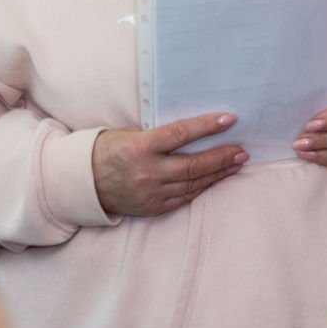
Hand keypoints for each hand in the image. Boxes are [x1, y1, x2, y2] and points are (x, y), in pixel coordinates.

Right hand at [91, 112, 246, 217]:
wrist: (84, 183)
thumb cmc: (107, 149)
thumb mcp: (128, 133)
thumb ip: (157, 135)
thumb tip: (190, 130)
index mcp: (140, 147)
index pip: (181, 134)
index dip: (207, 126)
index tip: (229, 120)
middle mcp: (148, 172)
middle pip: (194, 165)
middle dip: (222, 157)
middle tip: (242, 150)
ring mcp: (152, 193)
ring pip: (193, 183)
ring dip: (218, 173)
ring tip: (236, 164)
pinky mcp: (154, 208)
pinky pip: (184, 197)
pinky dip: (202, 187)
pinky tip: (215, 179)